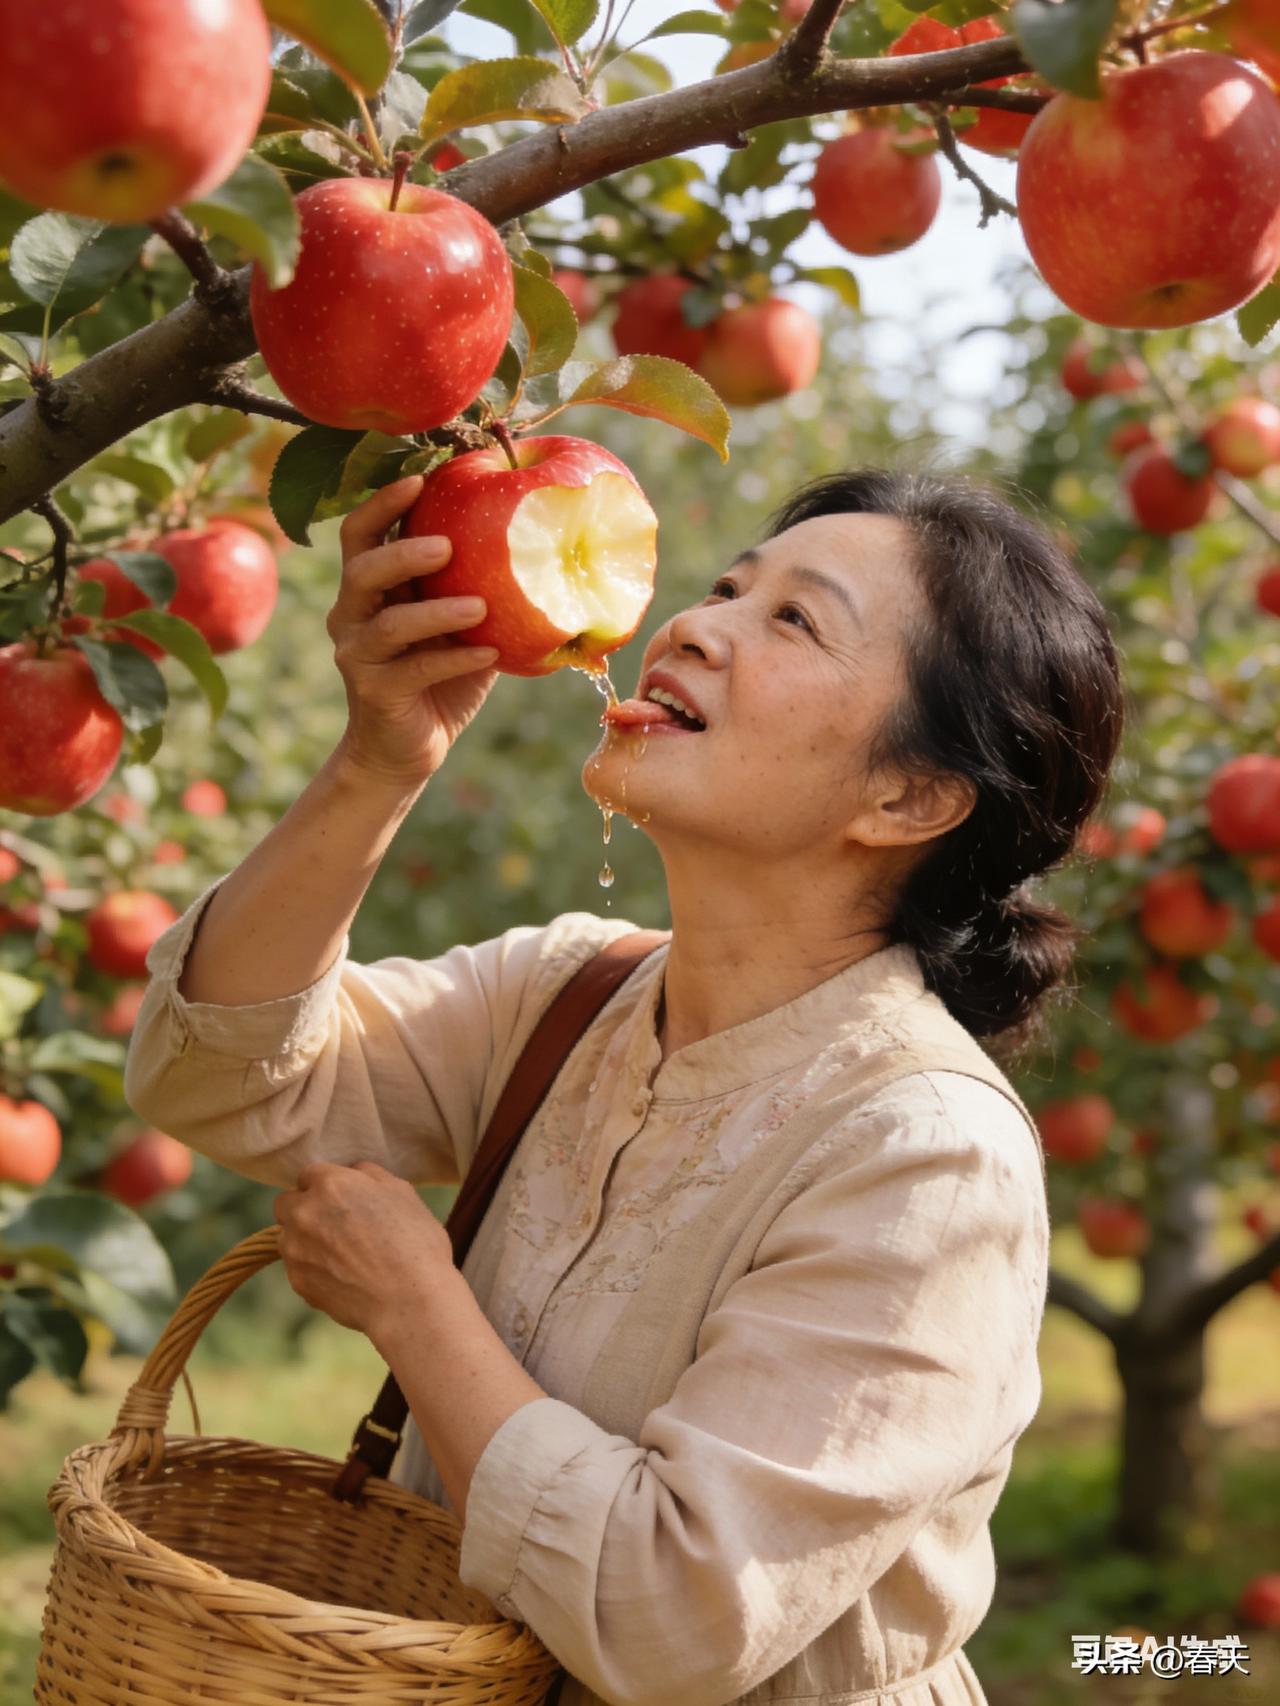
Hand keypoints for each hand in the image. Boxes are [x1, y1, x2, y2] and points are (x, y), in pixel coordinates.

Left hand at [272, 1160, 458, 1340]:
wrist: (409, 1301)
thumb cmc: (414, 1242)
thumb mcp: (402, 1192)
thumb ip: (370, 1174)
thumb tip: (353, 1171)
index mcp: (331, 1184)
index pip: (310, 1174)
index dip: (327, 1185)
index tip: (343, 1199)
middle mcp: (304, 1213)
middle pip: (286, 1203)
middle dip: (303, 1208)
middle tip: (333, 1223)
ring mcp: (296, 1250)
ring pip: (287, 1237)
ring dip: (305, 1240)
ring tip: (341, 1254)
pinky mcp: (298, 1282)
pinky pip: (298, 1268)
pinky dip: (314, 1269)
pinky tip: (343, 1277)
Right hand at [327, 474, 500, 789]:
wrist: (407, 750)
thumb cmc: (441, 677)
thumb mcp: (460, 625)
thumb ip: (478, 586)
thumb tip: (547, 544)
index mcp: (369, 588)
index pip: (361, 533)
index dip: (383, 503)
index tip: (421, 479)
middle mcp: (353, 615)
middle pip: (362, 569)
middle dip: (403, 552)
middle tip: (448, 545)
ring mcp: (359, 655)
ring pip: (389, 623)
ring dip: (436, 611)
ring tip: (480, 606)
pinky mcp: (376, 692)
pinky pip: (416, 670)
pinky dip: (456, 660)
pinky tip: (492, 652)